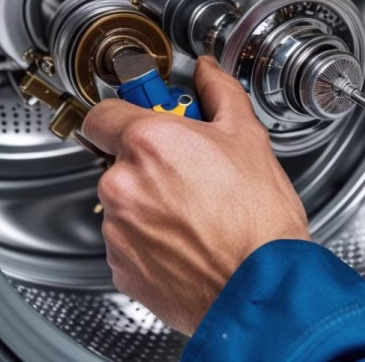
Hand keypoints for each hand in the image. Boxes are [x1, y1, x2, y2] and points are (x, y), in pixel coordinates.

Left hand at [81, 56, 309, 334]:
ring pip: (123, 203)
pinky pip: (127, 242)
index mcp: (149, 143)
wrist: (262, 289)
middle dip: (148, 163)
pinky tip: (188, 239)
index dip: (123, 114)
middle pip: (117, 160)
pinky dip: (150, 240)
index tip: (142, 117)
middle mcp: (123, 184)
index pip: (102, 114)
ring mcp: (118, 230)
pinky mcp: (121, 267)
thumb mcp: (248, 138)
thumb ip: (220, 94)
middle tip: (190, 171)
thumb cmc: (259, 222)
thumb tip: (208, 74)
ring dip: (149, 203)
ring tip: (197, 213)